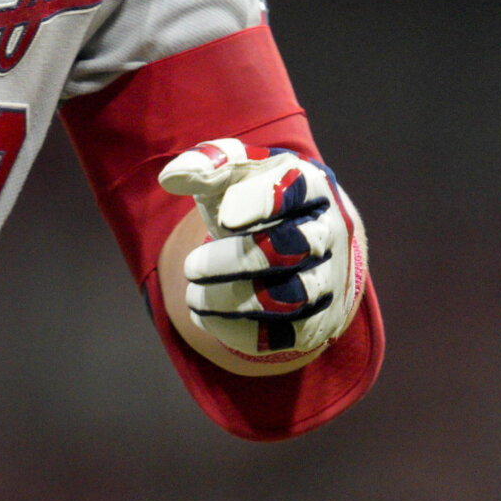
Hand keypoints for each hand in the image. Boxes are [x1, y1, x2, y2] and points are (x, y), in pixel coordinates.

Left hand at [159, 138, 366, 363]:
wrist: (304, 243)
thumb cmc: (260, 198)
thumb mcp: (239, 172)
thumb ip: (208, 164)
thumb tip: (171, 177)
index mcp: (310, 185)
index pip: (294, 189)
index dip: (260, 203)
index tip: (226, 217)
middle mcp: (329, 232)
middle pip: (290, 248)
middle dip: (234, 261)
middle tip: (191, 266)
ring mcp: (329, 279)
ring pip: (289, 298)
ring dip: (231, 301)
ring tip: (193, 296)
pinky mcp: (320, 321)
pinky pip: (285, 336)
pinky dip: (240, 332)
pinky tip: (205, 318)